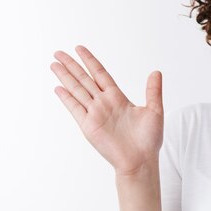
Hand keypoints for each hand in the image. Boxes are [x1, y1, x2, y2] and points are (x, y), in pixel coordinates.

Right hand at [50, 45, 163, 175]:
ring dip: (65, 77)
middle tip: (58, 53)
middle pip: (84, 79)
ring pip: (77, 90)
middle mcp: (104, 103)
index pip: (101, 74)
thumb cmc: (149, 139)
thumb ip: (153, 91)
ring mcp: (95, 114)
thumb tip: (156, 72)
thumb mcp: (155, 111)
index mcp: (118, 98)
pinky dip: (66, 98)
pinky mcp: (89, 126)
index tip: (79, 49)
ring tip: (54, 64)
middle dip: (72, 65)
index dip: (90, 61)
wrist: (141, 161)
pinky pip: (75, 108)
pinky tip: (58, 87)